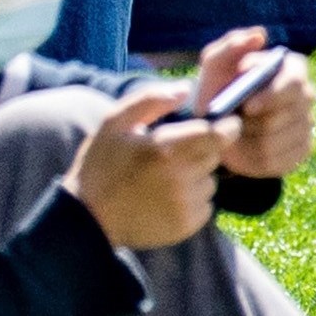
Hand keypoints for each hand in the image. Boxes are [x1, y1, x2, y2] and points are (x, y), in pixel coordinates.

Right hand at [65, 84, 230, 249]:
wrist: (89, 217)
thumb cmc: (100, 164)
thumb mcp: (114, 121)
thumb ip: (151, 99)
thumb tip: (186, 89)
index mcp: (163, 148)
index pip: (216, 135)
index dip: (226, 128)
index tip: (225, 125)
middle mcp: (179, 177)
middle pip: (214, 156)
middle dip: (202, 150)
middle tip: (173, 153)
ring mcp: (184, 204)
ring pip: (210, 182)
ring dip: (197, 176)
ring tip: (166, 178)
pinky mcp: (186, 225)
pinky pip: (205, 205)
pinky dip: (193, 199)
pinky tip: (167, 197)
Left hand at [189, 31, 315, 181]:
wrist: (216, 124)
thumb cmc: (217, 88)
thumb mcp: (215, 65)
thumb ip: (232, 45)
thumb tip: (260, 35)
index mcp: (292, 67)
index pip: (294, 81)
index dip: (273, 96)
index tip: (248, 107)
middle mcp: (307, 94)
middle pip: (288, 115)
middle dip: (255, 122)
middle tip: (234, 121)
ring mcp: (308, 123)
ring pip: (280, 140)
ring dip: (250, 140)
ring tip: (236, 132)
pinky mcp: (302, 150)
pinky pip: (279, 160)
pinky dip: (255, 158)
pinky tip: (245, 148)